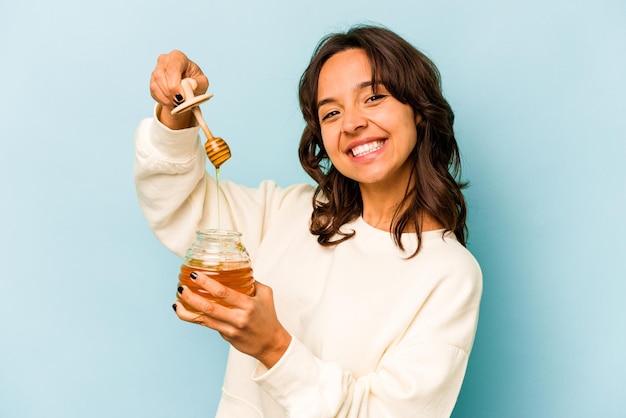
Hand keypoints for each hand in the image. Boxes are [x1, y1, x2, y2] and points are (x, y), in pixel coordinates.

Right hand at [149, 50, 208, 128]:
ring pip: (155, 85)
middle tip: (180, 103)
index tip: (181, 98)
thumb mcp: (203, 82)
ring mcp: (156, 70)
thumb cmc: (196, 82)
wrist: (188, 88)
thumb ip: (199, 83)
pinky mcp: (152, 82)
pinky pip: (154, 92)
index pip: (173, 68)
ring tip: (177, 104)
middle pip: (161, 76)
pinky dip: (163, 101)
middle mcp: (164, 60)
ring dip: (166, 98)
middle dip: (170, 93)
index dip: (175, 84)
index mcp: (178, 57)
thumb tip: (191, 85)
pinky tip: (172, 103)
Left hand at [173, 272, 291, 368]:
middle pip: (209, 307)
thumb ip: (252, 282)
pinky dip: (192, 317)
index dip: (206, 283)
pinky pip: (206, 324)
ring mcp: (230, 329)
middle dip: (191, 296)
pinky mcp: (225, 336)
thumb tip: (236, 269)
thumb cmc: (268, 317)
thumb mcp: (265, 295)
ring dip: (187, 308)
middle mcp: (238, 318)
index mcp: (248, 305)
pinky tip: (182, 310)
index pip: (223, 292)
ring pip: (203, 319)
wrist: (270, 344)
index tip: (195, 275)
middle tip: (181, 287)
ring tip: (177, 299)